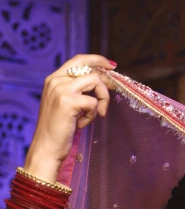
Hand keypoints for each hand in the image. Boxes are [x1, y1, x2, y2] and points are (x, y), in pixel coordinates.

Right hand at [25, 54, 116, 178]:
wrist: (46, 148)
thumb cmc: (58, 130)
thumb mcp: (67, 105)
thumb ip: (77, 92)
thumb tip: (100, 84)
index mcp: (54, 79)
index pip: (78, 60)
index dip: (97, 60)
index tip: (111, 66)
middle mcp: (56, 80)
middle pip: (89, 68)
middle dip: (106, 80)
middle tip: (115, 89)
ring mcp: (61, 90)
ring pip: (94, 81)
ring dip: (102, 99)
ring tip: (96, 114)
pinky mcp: (67, 102)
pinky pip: (93, 102)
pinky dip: (92, 114)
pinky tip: (83, 124)